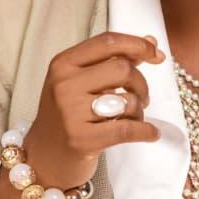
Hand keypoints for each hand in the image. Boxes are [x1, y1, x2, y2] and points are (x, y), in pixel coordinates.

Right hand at [24, 30, 165, 187]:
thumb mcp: (81, 81)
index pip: (108, 42)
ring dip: (140, 110)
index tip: (156, 54)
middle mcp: (64, 84)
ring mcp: (70, 112)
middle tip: (141, 98)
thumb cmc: (68, 115)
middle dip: (141, 84)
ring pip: (127, 100)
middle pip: (123, 69)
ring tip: (133, 117)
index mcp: (63, 64)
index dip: (138, 44)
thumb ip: (113, 61)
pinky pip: (128, 129)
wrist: (43, 157)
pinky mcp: (82, 139)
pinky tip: (151, 133)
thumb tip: (151, 42)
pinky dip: (146, 131)